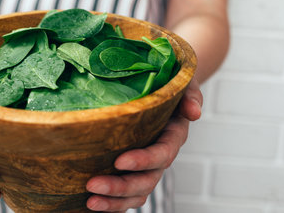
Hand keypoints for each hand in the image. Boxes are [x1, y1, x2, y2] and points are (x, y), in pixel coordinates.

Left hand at [86, 80, 201, 210]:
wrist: (164, 90)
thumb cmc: (170, 83)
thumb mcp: (183, 83)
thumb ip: (190, 95)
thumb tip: (194, 112)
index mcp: (173, 135)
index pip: (162, 154)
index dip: (143, 160)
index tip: (119, 161)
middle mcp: (161, 154)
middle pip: (146, 180)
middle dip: (120, 186)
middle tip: (92, 184)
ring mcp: (148, 166)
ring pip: (137, 193)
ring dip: (114, 201)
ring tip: (90, 201)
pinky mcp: (134, 169)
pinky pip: (128, 194)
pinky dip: (113, 203)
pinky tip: (92, 204)